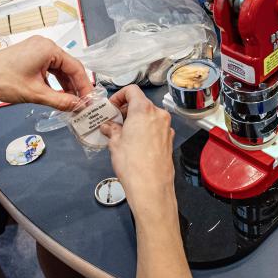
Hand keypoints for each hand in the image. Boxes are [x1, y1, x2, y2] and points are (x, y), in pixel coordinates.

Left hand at [0, 35, 92, 110]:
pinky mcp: (28, 56)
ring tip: (70, 102)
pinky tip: (55, 95)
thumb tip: (77, 106)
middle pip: (68, 67)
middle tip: (81, 103)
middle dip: (74, 86)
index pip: (75, 67)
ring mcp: (35, 49)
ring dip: (64, 85)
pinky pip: (48, 68)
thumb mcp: (36, 93)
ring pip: (58, 69)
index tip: (89, 100)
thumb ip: (61, 100)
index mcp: (48, 48)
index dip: (84, 85)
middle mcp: (43, 45)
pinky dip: (53, 82)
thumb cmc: (2, 81)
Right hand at [101, 86, 174, 211]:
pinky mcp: (169, 140)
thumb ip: (112, 130)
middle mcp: (158, 115)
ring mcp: (166, 128)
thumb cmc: (133, 164)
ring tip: (122, 134)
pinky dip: (145, 130)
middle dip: (126, 110)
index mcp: (144, 110)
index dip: (119, 96)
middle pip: (141, 103)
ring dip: (135, 121)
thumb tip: (108, 126)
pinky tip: (135, 144)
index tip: (112, 107)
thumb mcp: (115, 144)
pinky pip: (155, 128)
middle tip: (113, 122)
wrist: (151, 187)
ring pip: (149, 116)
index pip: (132, 90)